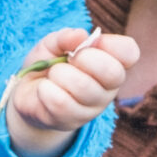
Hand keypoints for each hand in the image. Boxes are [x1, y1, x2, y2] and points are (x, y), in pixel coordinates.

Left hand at [5, 28, 137, 156]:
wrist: (27, 94)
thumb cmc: (49, 65)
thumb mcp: (53, 44)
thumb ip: (65, 37)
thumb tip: (80, 35)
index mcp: (111, 63)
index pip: (129, 53)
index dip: (112, 43)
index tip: (93, 42)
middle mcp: (108, 88)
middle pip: (113, 73)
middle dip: (86, 59)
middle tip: (69, 58)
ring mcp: (92, 108)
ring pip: (84, 87)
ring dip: (60, 74)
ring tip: (53, 74)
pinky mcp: (72, 121)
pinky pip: (61, 103)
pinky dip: (46, 90)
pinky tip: (44, 89)